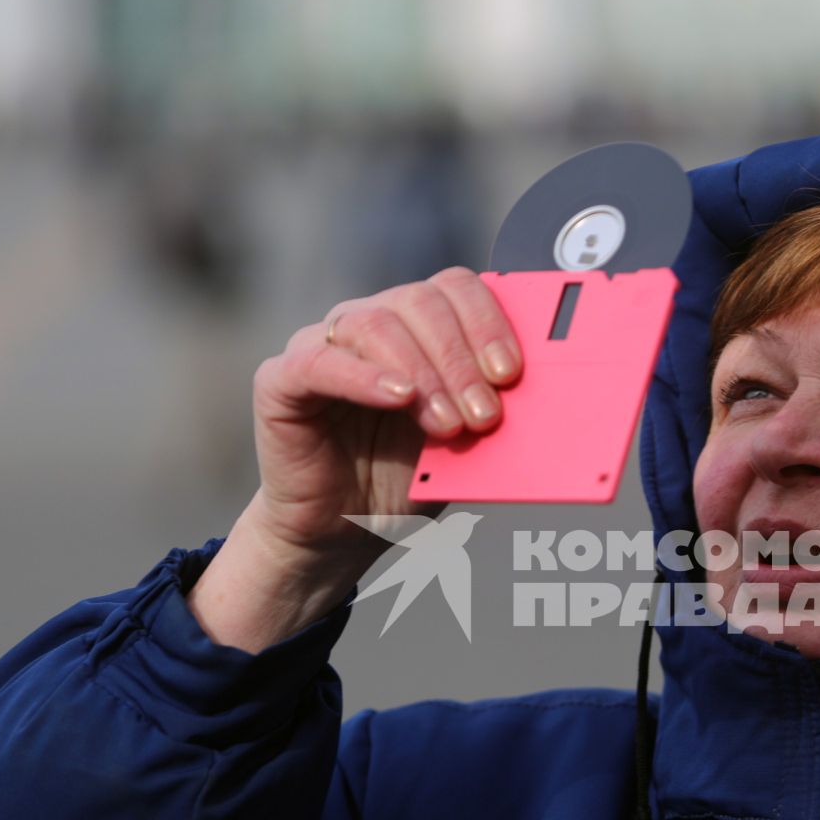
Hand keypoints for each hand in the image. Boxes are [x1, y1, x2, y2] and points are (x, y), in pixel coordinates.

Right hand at [248, 265, 521, 567]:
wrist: (344, 532)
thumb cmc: (407, 481)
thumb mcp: (463, 443)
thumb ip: (489, 410)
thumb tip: (537, 396)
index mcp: (419, 326)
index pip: (456, 288)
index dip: (487, 322)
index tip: (511, 373)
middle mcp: (370, 321)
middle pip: (420, 301)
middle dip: (460, 358)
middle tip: (485, 414)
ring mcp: (323, 344)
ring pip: (375, 322)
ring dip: (423, 373)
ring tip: (447, 426)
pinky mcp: (281, 379)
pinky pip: (320, 361)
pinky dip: (363, 377)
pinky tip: (398, 398)